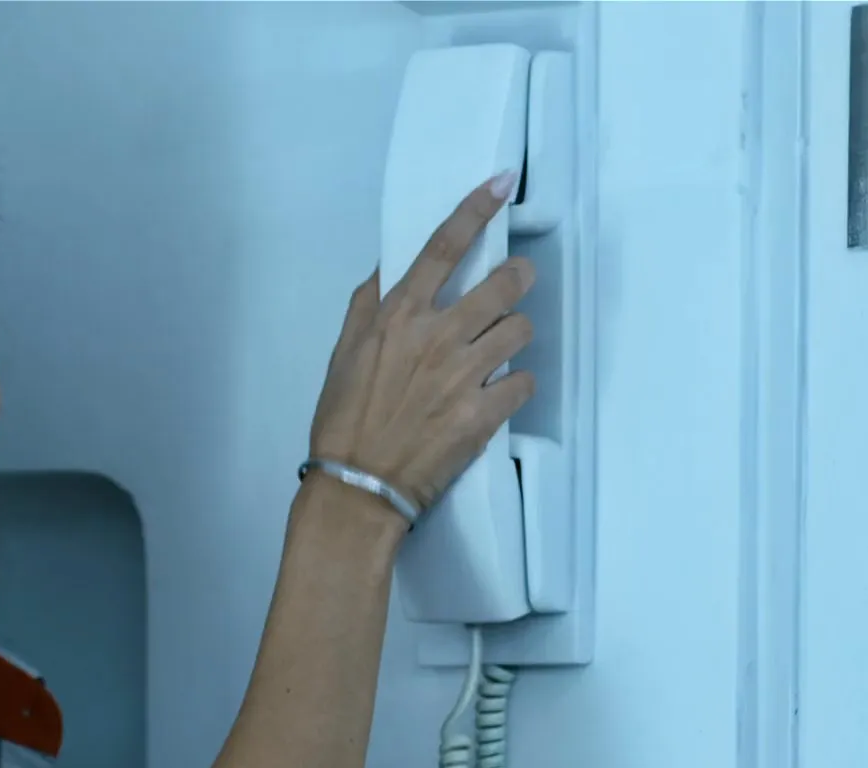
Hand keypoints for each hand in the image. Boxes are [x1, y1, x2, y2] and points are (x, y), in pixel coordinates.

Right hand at [307, 173, 535, 520]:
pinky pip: (524, 382)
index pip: (444, 245)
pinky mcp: (485, 414)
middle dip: (518, 278)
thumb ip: (369, 304)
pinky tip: (497, 395)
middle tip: (515, 285)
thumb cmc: (343, 417)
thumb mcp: (343, 351)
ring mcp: (464, 374)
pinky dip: (516, 386)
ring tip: (497, 352)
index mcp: (399, 314)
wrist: (357, 486)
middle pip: (504, 284)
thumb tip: (392, 268)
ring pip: (520, 330)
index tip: (503, 182)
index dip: (477, 208)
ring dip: (514, 337)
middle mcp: (437, 334)